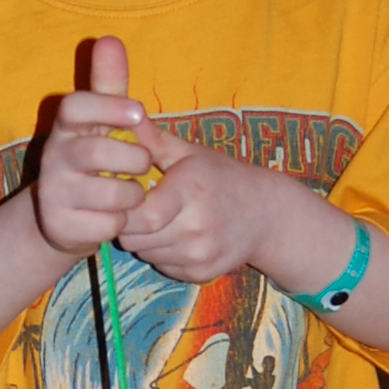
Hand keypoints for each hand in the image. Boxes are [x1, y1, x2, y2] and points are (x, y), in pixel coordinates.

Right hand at [33, 35, 152, 258]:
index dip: (108, 107)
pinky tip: (114, 216)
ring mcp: (54, 193)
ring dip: (132, 195)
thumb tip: (110, 38)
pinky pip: (108, 225)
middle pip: (97, 153)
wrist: (63, 217)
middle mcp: (54, 157)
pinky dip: (120, 222)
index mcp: (66, 126)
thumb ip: (108, 84)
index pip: (75, 106)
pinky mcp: (60, 226)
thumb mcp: (100, 122)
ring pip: (112, 194)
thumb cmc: (93, 161)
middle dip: (134, 160)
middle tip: (143, 164)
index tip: (138, 113)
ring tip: (129, 193)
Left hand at [115, 120, 276, 282]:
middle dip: (128, 225)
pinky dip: (162, 254)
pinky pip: (164, 267)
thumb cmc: (223, 177)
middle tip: (138, 209)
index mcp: (190, 191)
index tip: (123, 198)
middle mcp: (196, 228)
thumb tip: (121, 114)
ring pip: (147, 254)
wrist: (267, 215)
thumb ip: (152, 140)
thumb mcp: (191, 153)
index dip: (124, 211)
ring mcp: (200, 255)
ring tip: (160, 221)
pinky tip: (177, 237)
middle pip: (137, 239)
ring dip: (144, 240)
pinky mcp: (201, 274)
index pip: (143, 216)